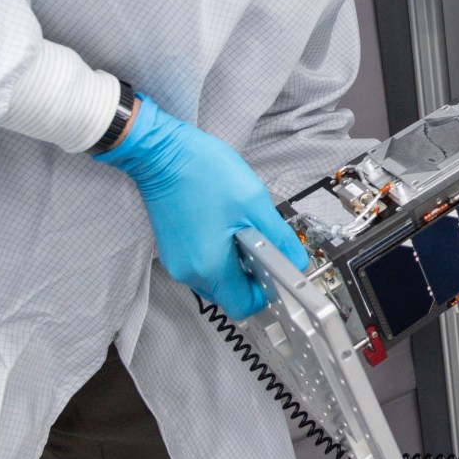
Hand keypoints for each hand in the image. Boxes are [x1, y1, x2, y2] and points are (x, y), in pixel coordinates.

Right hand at [95, 98, 309, 319]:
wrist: (162, 152)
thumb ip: (278, 239)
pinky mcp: (173, 249)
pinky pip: (201, 264)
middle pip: (228, 295)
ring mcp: (176, 260)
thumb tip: (296, 262)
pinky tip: (227, 228)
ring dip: (235, 266)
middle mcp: (188, 271)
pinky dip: (218, 255)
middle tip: (264, 248)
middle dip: (251, 279)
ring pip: (215, 280)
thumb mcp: (254, 203)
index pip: (242, 306)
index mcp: (209, 266)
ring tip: (245, 233)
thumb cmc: (203, 172)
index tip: (277, 274)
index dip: (265, 295)